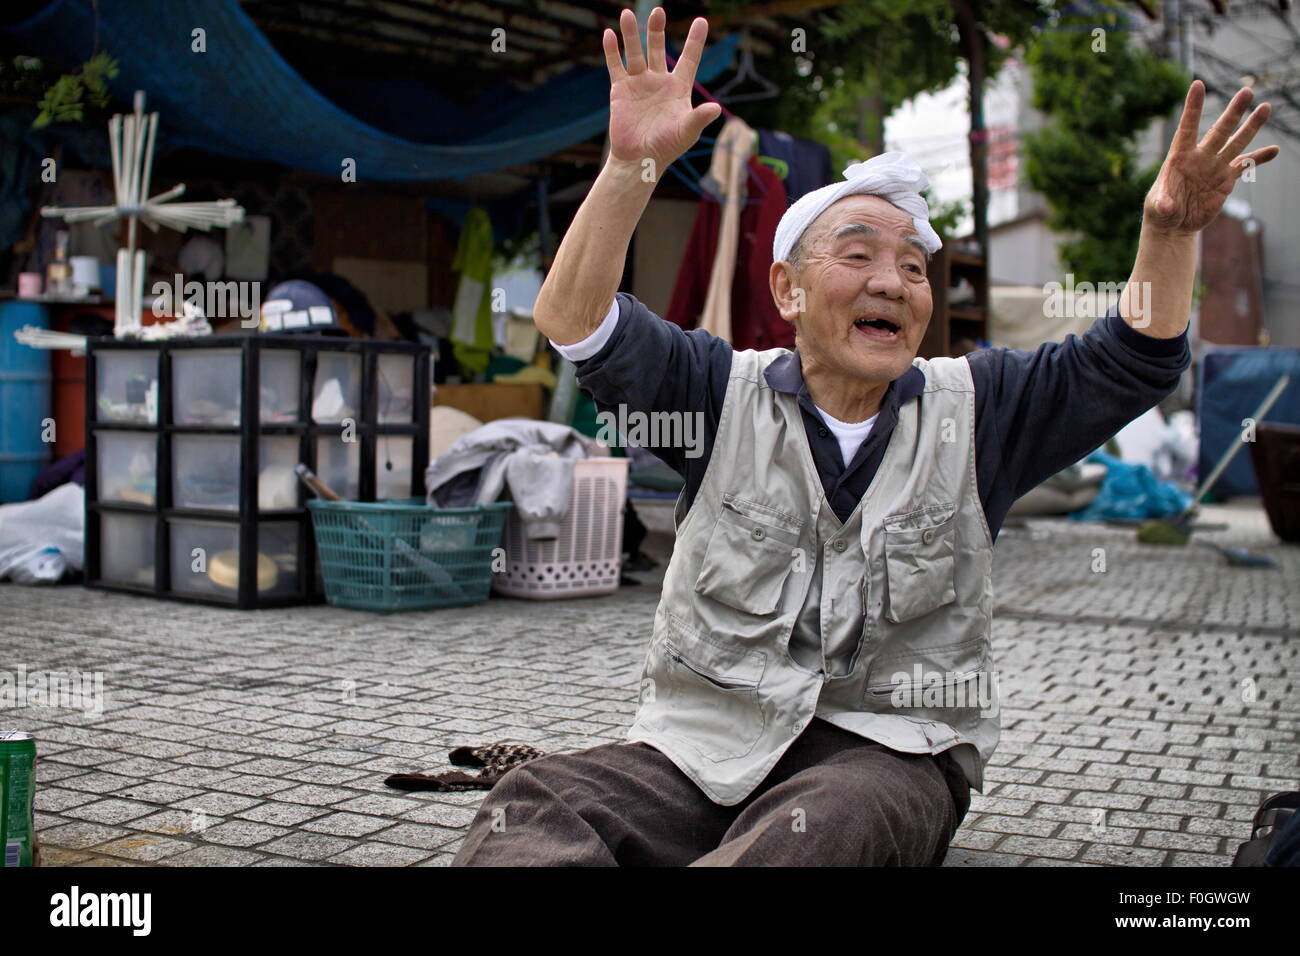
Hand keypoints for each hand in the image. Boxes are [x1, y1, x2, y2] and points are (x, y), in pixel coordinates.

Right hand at [603, 7, 721, 174]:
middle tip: (658, 11)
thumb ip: (699, 118)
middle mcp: (658, 81)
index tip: (701, 21)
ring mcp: (639, 83)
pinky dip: (612, 51)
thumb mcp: (687, 133)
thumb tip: (717, 109)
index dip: (695, 41)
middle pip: (658, 49)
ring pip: (635, 53)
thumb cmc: (667, 148)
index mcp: (678, 88)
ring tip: (627, 13)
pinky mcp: (621, 90)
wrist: (639, 160)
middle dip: (657, 30)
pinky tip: (609, 35)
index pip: (688, 59)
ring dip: (631, 34)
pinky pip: (615, 66)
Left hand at [1145, 79, 1278, 236]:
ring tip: (1265, 107)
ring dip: (1251, 127)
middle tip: (1247, 91)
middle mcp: (1200, 157)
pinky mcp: (1226, 180)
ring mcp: (1215, 166)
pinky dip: (1259, 158)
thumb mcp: (1157, 208)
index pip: (1187, 128)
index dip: (1192, 108)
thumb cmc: (1160, 212)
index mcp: (1180, 157)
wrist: (1174, 224)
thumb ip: (1162, 203)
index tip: (1198, 84)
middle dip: (1233, 113)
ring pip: (1236, 142)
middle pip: (1219, 131)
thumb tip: (1165, 205)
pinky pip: (1245, 166)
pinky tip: (1273, 150)